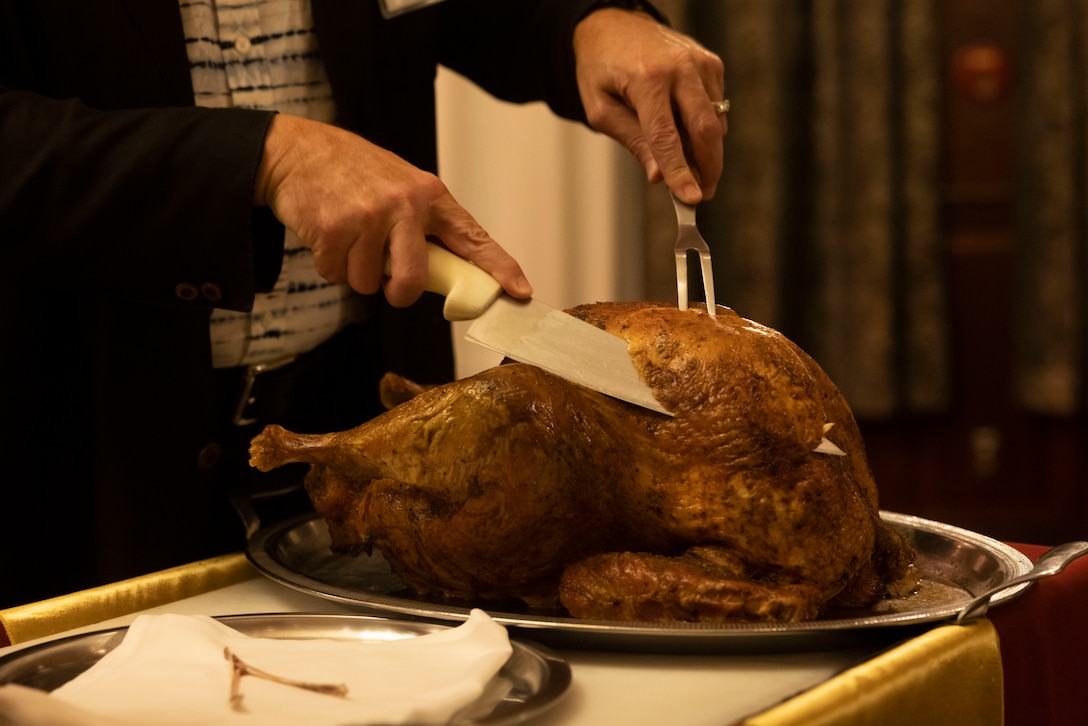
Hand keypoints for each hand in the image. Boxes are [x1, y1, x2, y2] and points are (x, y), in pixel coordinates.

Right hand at [254, 114, 531, 306]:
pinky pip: (335, 274)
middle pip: (412, 280)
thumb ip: (423, 226)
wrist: (296, 151)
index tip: (521, 292)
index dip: (500, 268)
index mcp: (429, 195)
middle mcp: (404, 204)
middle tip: (388, 284)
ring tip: (348, 237)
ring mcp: (367, 216)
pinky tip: (326, 233)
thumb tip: (443, 278)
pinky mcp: (332, 229)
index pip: (473, 238)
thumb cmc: (353, 174)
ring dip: (354, 271)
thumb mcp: (400, 187)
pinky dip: (329, 264)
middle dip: (397, 293)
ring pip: (368, 283)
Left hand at [573, 9, 726, 202]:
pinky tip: (685, 129)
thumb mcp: (601, 110)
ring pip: (716, 122)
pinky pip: (717, 107)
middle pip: (705, 130)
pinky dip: (706, 127)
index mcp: (646, 79)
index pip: (667, 137)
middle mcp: (679, 68)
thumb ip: (632, 141)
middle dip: (709, 168)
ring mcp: (700, 63)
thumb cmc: (602, 69)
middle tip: (704, 193)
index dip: (680, 172)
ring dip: (707, 151)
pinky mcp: (712, 63)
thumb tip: (659, 176)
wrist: (613, 24)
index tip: (692, 199)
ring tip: (688, 164)